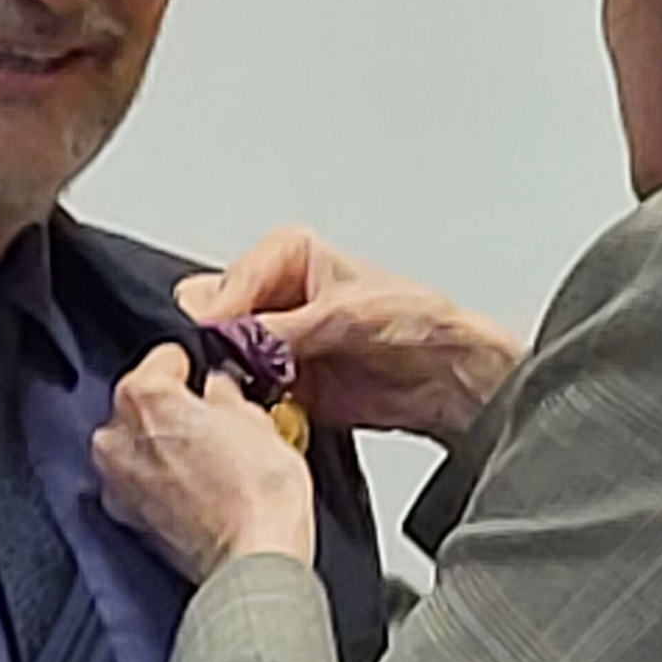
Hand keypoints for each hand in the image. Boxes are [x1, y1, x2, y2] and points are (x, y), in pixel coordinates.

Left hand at [94, 343, 318, 579]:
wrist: (255, 561)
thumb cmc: (258, 493)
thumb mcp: (255, 419)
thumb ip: (223, 393)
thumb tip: (217, 390)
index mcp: (141, 397)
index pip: (161, 359)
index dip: (190, 365)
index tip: (206, 376)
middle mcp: (114, 438)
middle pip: (140, 405)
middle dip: (173, 410)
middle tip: (214, 422)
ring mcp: (116, 483)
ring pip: (137, 446)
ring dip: (164, 446)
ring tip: (210, 459)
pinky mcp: (127, 520)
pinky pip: (141, 483)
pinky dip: (162, 481)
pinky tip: (198, 488)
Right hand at [179, 226, 519, 442]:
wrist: (448, 377)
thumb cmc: (418, 322)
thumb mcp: (344, 315)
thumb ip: (280, 329)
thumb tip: (230, 338)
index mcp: (288, 255)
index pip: (227, 282)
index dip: (218, 316)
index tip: (214, 341)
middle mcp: (276, 294)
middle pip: (213, 318)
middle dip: (219, 346)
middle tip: (232, 365)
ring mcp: (274, 340)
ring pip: (220, 358)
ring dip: (231, 377)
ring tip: (250, 387)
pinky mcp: (280, 380)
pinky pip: (242, 392)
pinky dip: (247, 403)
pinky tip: (262, 406)